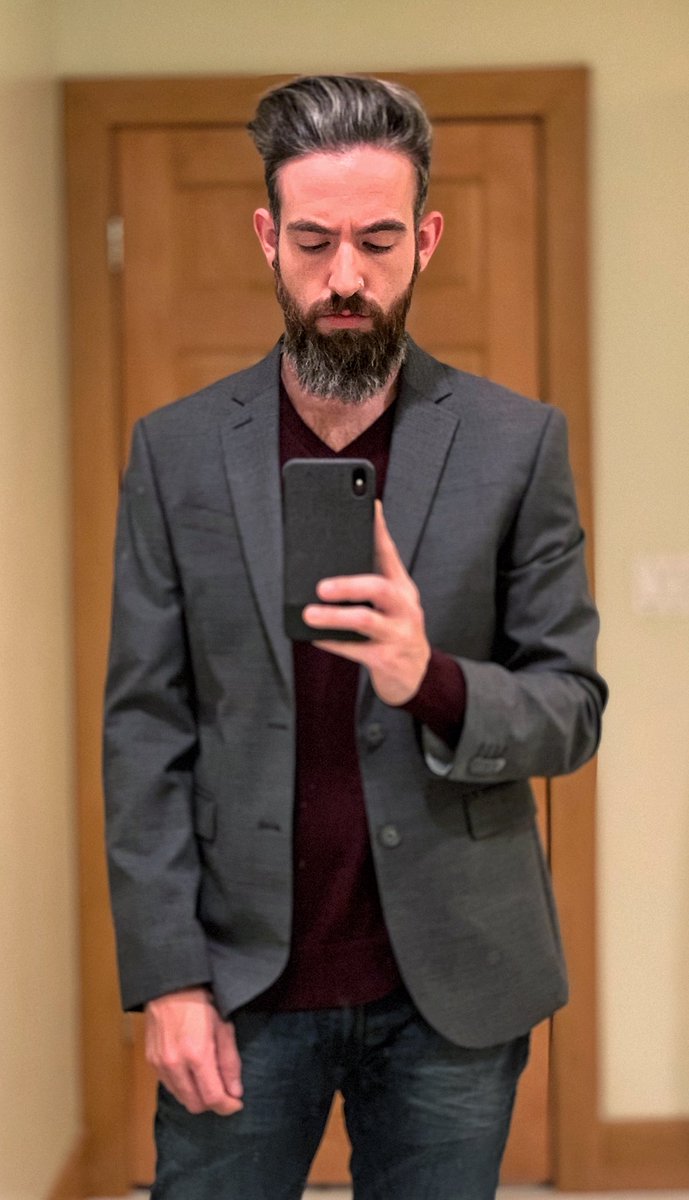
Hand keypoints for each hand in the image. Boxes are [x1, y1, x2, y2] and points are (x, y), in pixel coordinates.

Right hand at [145, 986, 243, 1115]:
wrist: (170, 986)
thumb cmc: (201, 1003)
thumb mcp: (224, 1028)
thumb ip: (230, 1062)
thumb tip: (235, 1092)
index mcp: (197, 1055)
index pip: (212, 1098)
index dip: (227, 1106)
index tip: (236, 1103)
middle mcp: (175, 1064)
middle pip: (195, 1105)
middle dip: (213, 1103)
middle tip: (224, 1091)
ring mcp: (160, 1064)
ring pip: (181, 1098)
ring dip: (197, 1096)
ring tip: (208, 1080)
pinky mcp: (151, 1061)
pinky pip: (169, 1086)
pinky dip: (183, 1087)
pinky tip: (191, 1073)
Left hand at [303, 501, 430, 705]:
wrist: (416, 674)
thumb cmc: (395, 632)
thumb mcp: (391, 604)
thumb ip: (371, 579)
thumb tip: (333, 559)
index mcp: (402, 589)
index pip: (390, 554)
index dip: (379, 530)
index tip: (368, 508)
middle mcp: (405, 608)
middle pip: (380, 589)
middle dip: (349, 585)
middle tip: (321, 587)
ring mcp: (399, 634)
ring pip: (365, 622)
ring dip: (334, 618)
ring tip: (310, 614)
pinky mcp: (388, 659)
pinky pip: (356, 649)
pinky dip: (333, 643)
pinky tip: (315, 637)